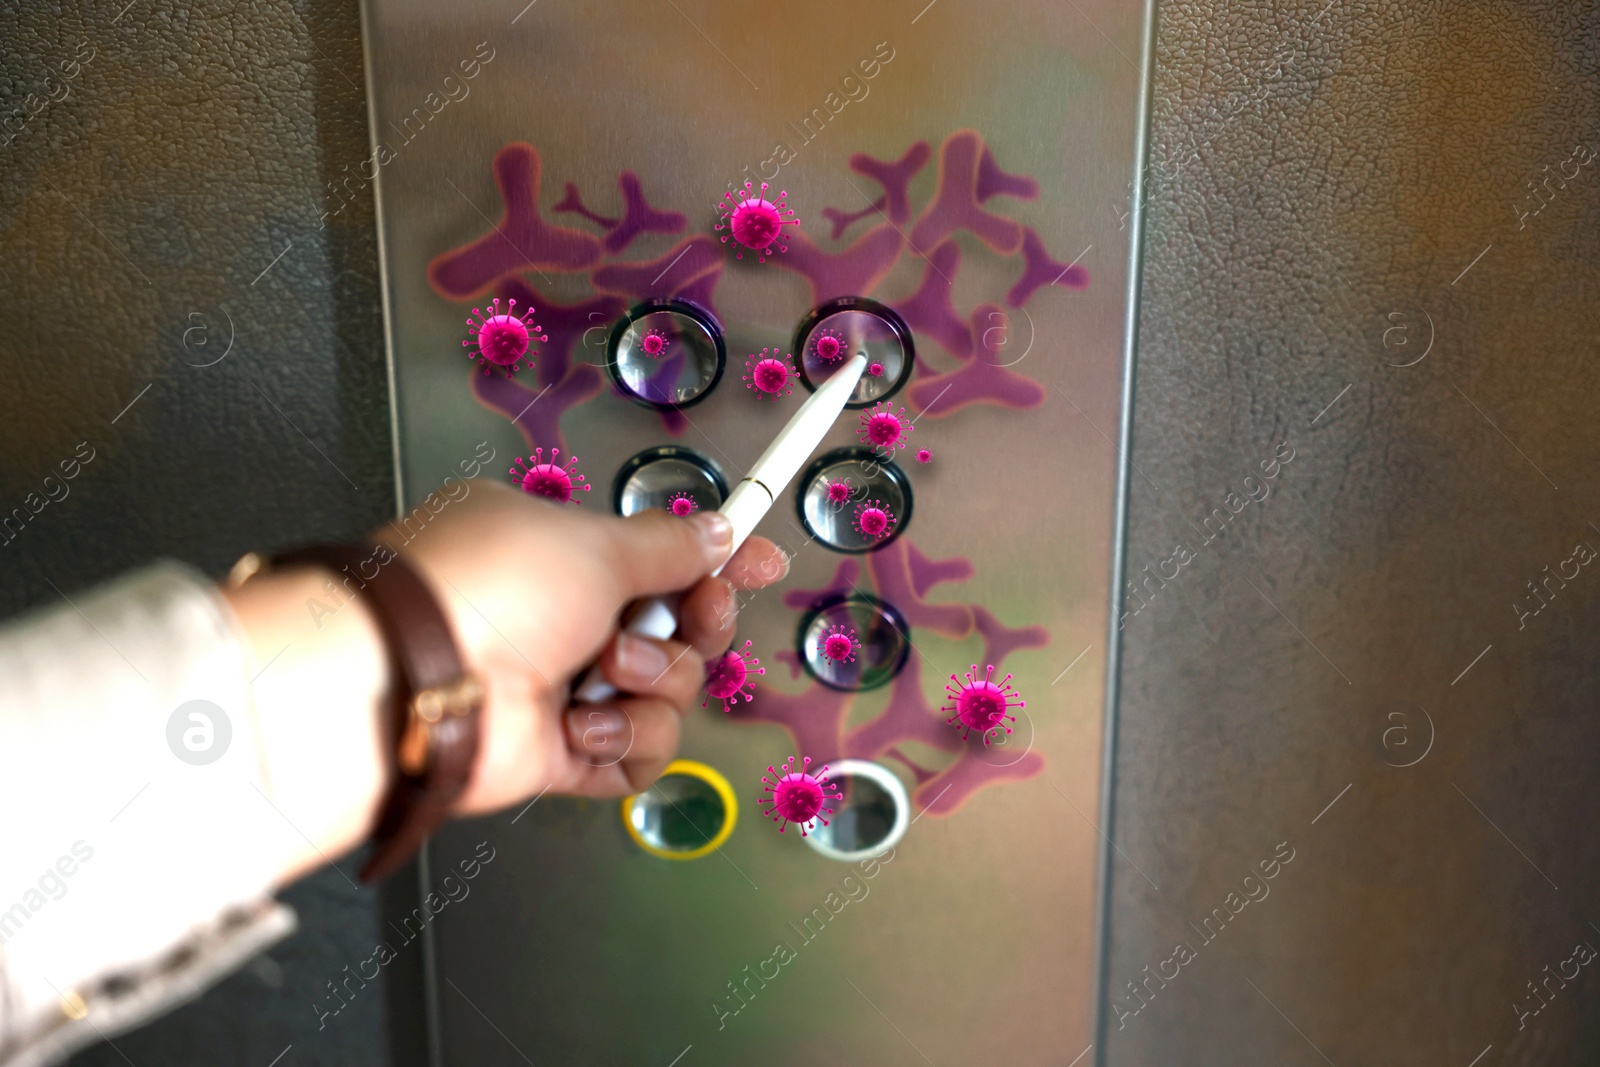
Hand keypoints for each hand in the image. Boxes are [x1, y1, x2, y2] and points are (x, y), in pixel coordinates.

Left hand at [225, 479, 789, 884]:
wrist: (412, 686)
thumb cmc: (492, 589)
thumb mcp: (594, 545)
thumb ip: (669, 545)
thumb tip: (720, 530)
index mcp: (560, 552)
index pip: (660, 554)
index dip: (718, 560)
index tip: (766, 560)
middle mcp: (564, 618)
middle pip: (679, 627)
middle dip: (698, 624)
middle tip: (690, 618)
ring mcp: (564, 689)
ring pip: (667, 692)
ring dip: (651, 681)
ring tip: (601, 674)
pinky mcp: (563, 755)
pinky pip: (638, 755)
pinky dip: (622, 742)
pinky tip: (582, 729)